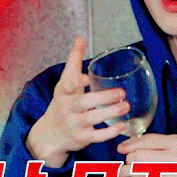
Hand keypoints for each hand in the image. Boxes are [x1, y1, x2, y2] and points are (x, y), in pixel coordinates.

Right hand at [26, 36, 130, 167]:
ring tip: (126, 106)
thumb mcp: (65, 82)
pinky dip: (109, 133)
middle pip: (84, 103)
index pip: (68, 85)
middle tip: (121, 92)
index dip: (76, 81)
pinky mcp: (82, 138)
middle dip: (103, 98)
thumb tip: (80, 38)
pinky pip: (96, 137)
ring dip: (110, 113)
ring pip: (92, 119)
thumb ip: (74, 61)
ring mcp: (75, 124)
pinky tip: (121, 125)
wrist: (50, 134)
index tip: (86, 77)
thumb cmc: (63, 102)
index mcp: (64, 92)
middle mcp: (68, 108)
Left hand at [117, 134, 176, 176]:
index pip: (147, 140)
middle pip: (137, 155)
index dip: (130, 144)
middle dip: (129, 161)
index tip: (121, 148)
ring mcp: (172, 173)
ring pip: (136, 170)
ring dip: (129, 173)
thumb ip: (157, 144)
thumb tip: (128, 145)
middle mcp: (176, 155)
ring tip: (134, 174)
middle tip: (131, 164)